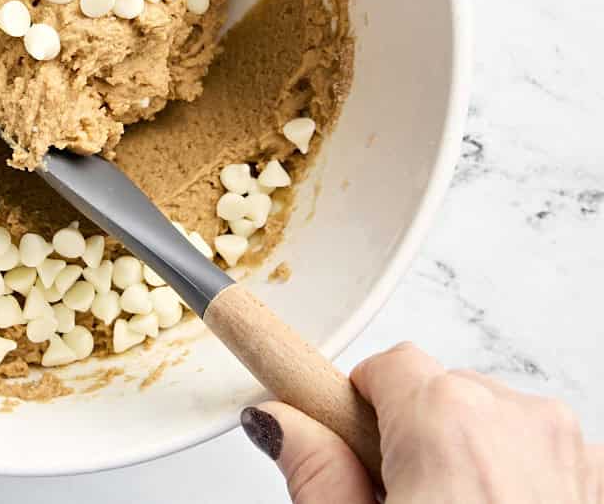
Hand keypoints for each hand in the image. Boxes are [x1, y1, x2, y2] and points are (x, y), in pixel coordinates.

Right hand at [241, 341, 602, 502]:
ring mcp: (574, 454)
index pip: (387, 365)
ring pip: (496, 426)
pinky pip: (544, 459)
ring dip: (469, 462)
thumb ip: (314, 471)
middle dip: (413, 439)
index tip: (344, 442)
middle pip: (443, 394)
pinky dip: (519, 484)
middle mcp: (519, 422)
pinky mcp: (599, 485)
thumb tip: (280, 423)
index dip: (357, 406)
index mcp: (447, 421)